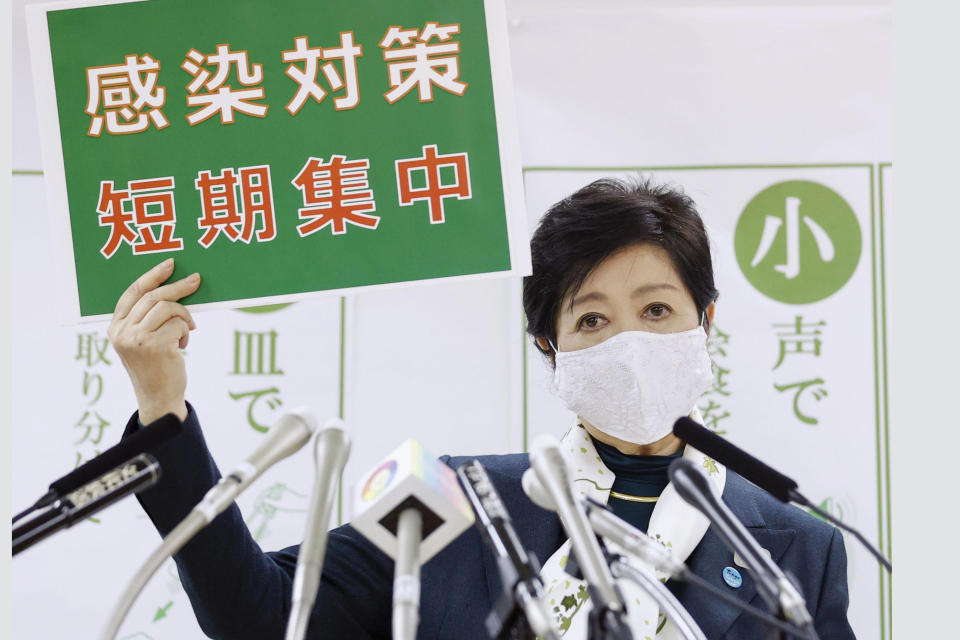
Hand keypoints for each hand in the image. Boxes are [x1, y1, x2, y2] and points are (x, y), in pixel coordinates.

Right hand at [108, 259, 200, 423]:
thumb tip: (173, 289)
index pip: (133, 293)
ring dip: (184, 316)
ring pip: (168, 308)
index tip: (170, 265)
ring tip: (186, 330)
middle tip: (195, 281)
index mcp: (115, 327)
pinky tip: (183, 344)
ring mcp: (137, 339)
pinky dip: (186, 331)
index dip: (152, 276)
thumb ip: (147, 318)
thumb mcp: (142, 340)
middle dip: (177, 287)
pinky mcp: (155, 346)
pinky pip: (179, 324)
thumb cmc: (155, 366)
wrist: (159, 398)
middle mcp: (122, 332)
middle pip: (153, 296)